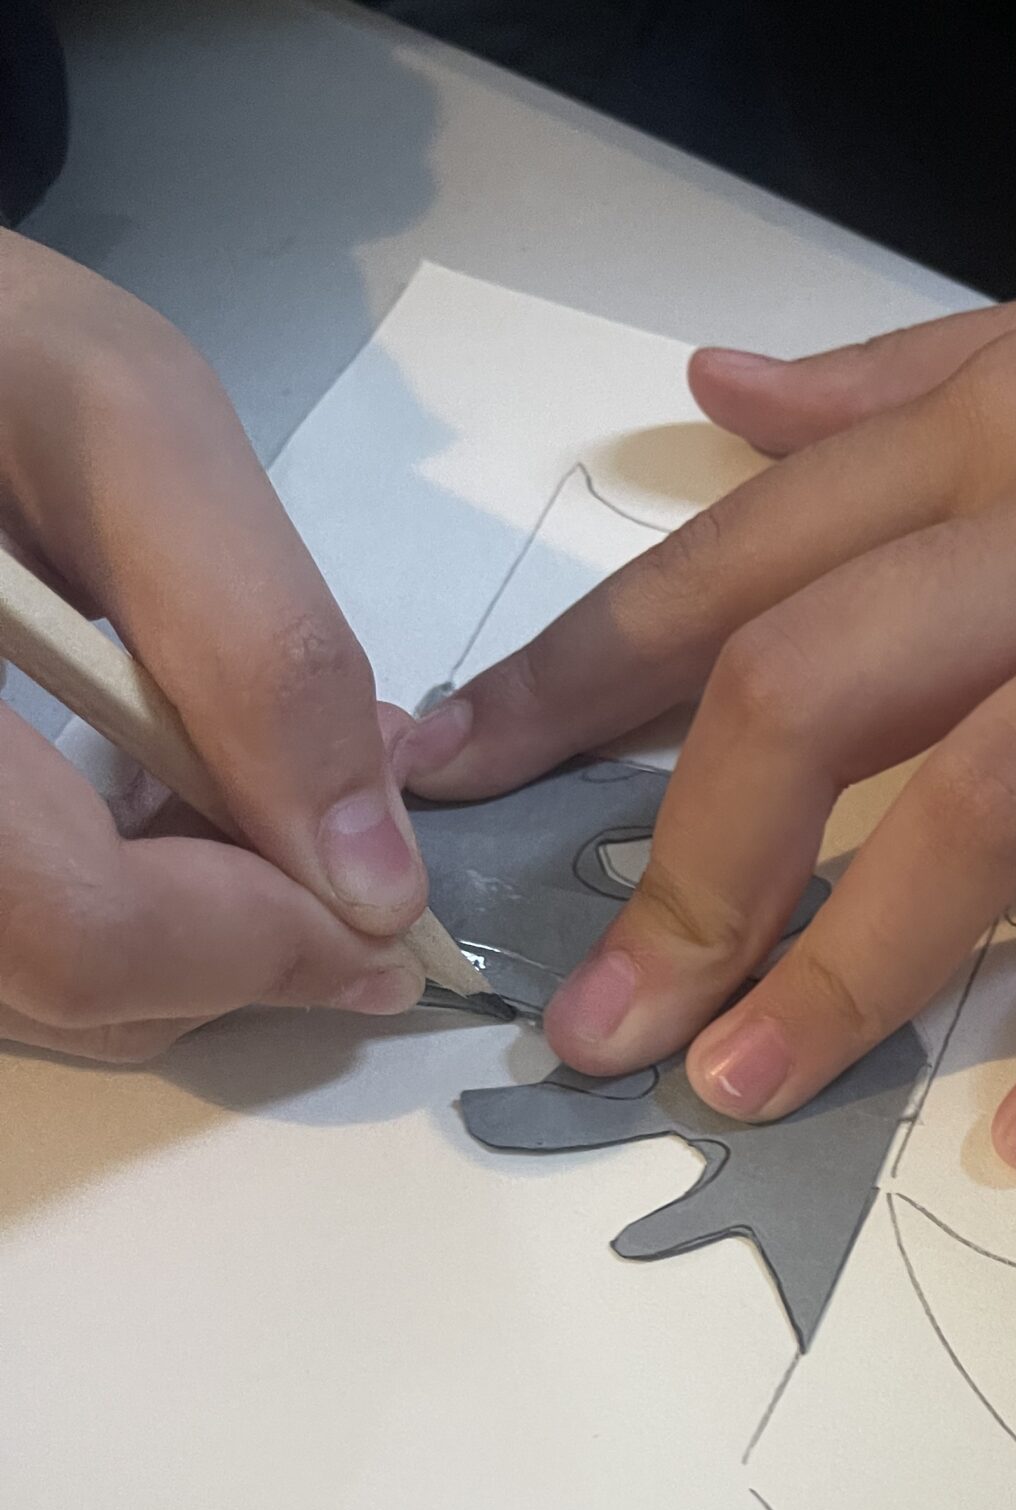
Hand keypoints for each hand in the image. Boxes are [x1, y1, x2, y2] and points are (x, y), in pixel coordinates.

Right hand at [0, 235, 427, 1062]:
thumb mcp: (123, 426)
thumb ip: (261, 646)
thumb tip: (372, 882)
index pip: (72, 927)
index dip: (254, 947)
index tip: (386, 918)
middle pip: (55, 983)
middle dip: (231, 945)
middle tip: (330, 847)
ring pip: (32, 986)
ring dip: (175, 936)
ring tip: (244, 798)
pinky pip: (7, 941)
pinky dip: (106, 908)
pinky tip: (155, 801)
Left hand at [402, 154, 1015, 1170]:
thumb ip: (897, 383)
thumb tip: (708, 394)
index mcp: (1006, 422)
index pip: (738, 564)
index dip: (573, 686)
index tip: (452, 787)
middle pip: (825, 693)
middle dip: (683, 870)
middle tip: (596, 1025)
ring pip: (998, 807)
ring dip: (852, 968)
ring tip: (740, 1089)